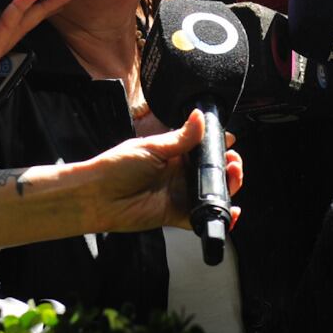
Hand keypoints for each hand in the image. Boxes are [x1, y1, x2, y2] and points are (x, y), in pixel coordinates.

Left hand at [82, 111, 242, 233]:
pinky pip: (202, 217)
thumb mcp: (152, 147)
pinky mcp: (177, 215)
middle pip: (211, 171)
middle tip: (233, 161)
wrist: (98, 196)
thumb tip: (199, 116)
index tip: (230, 140)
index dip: (217, 145)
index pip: (201, 147)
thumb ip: (181, 137)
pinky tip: (230, 211)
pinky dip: (218, 215)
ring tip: (234, 176)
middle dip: (227, 165)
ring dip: (227, 186)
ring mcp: (179, 194)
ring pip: (211, 192)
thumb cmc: (117, 167)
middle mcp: (178, 174)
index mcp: (172, 154)